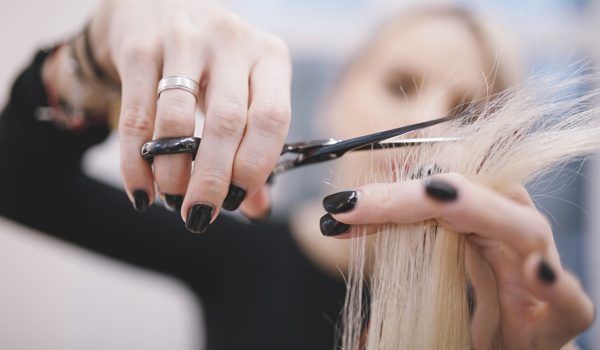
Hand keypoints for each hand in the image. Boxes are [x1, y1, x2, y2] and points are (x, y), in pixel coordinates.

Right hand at [88, 0, 290, 230]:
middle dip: (212, 178)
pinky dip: (136, 161)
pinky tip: (142, 190)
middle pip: (226, 122)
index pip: (272, 117)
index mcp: (269, 58)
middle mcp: (231, 43)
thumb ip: (253, 147)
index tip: (236, 200)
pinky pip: (137, 115)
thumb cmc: (215, 64)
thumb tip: (257, 208)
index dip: (255, 165)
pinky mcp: (139, 47)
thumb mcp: (244, 93)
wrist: (160, 6)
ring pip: (178, 118)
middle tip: (200, 215)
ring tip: (172, 199)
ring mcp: (184, 40)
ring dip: (173, 170)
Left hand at [320, 173, 593, 348]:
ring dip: (478, 209)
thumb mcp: (429, 269)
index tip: (340, 207)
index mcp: (479, 221)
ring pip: (523, 228)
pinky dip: (555, 286)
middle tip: (354, 202)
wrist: (513, 347)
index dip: (389, 192)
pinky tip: (534, 273)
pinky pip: (569, 302)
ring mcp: (539, 272)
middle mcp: (510, 235)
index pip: (437, 187)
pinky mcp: (562, 317)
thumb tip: (334, 222)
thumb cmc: (473, 311)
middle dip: (411, 193)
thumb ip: (397, 240)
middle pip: (471, 196)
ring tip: (436, 193)